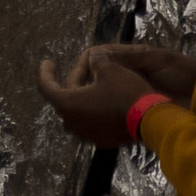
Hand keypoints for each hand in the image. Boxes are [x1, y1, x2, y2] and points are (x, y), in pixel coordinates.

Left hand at [40, 42, 185, 151]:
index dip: (45, 71)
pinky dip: (97, 113)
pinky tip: (111, 104)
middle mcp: (70, 121)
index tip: (48, 62)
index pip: (46, 86)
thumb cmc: (125, 93)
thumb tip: (93, 55)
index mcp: (67, 103)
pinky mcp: (101, 140)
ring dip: (85, 100)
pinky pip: (93, 123)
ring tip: (99, 88)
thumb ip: (97, 61)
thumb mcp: (110, 70)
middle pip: (65, 99)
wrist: (150, 120)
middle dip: (74, 84)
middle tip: (88, 71)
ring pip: (79, 112)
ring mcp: (85, 133)